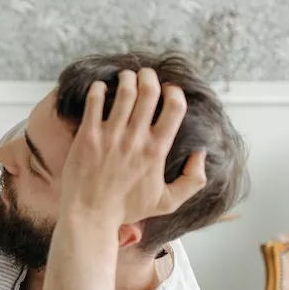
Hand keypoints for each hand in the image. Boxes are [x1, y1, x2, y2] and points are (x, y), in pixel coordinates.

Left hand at [60, 69, 207, 225]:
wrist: (90, 215)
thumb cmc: (126, 209)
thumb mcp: (168, 202)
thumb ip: (193, 181)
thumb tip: (201, 154)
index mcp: (156, 150)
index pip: (175, 108)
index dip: (175, 92)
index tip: (169, 90)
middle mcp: (135, 139)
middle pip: (149, 92)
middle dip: (149, 77)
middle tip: (145, 74)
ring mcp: (110, 136)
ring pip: (123, 92)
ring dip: (126, 78)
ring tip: (125, 76)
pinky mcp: (87, 136)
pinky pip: (94, 102)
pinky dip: (98, 89)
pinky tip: (100, 87)